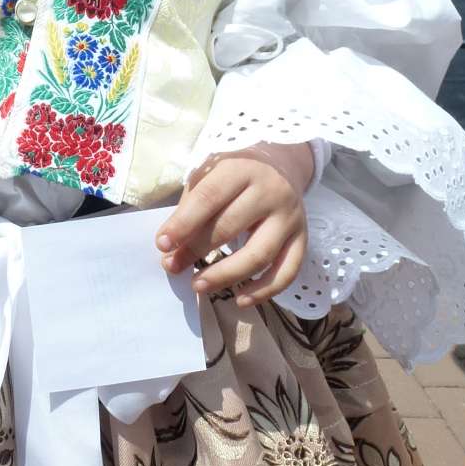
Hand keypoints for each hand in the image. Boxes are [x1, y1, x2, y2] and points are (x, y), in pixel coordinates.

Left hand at [155, 142, 310, 304]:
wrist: (282, 166)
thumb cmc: (235, 173)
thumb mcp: (209, 174)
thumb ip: (191, 207)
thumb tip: (171, 249)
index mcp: (241, 169)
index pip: (209, 198)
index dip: (183, 223)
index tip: (162, 245)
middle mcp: (270, 191)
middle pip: (231, 227)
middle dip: (196, 251)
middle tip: (173, 266)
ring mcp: (290, 217)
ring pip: (259, 255)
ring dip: (226, 276)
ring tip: (198, 285)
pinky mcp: (302, 239)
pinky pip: (287, 272)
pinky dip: (264, 291)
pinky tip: (240, 300)